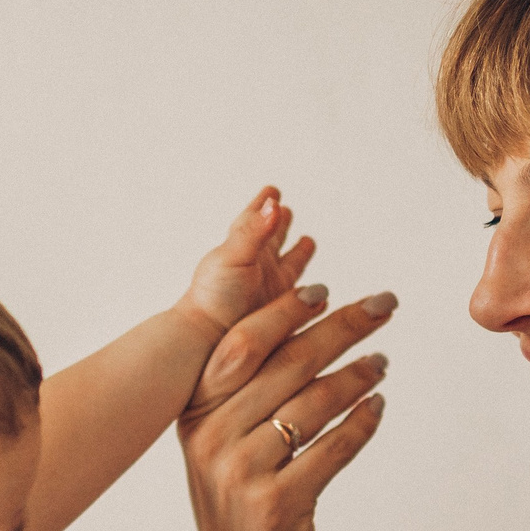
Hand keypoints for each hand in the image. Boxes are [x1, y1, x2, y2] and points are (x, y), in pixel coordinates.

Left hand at [175, 186, 316, 339]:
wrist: (209, 341)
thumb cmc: (214, 297)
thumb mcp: (233, 255)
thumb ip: (255, 230)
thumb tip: (272, 202)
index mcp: (244, 247)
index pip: (257, 218)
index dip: (265, 203)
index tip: (272, 189)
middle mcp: (258, 267)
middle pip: (273, 238)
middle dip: (281, 223)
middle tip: (287, 209)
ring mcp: (270, 290)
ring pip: (289, 265)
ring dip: (298, 254)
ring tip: (307, 242)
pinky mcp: (283, 314)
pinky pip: (300, 298)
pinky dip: (310, 294)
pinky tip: (320, 295)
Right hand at [178, 282, 393, 530]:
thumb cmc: (243, 515)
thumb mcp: (226, 452)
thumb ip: (247, 397)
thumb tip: (298, 331)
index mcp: (195, 418)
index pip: (245, 343)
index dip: (285, 309)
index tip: (325, 288)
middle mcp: (211, 441)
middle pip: (286, 364)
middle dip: (339, 327)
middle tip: (381, 303)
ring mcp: (241, 474)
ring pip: (313, 403)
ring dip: (356, 375)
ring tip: (381, 361)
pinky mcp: (278, 505)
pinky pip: (333, 448)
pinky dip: (362, 422)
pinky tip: (378, 405)